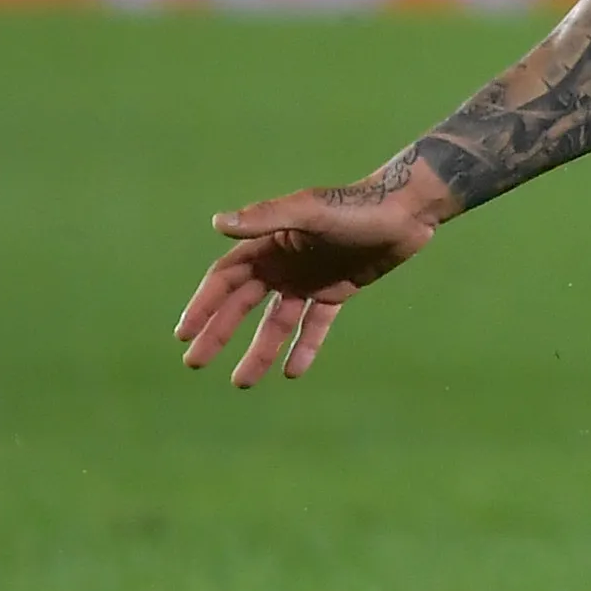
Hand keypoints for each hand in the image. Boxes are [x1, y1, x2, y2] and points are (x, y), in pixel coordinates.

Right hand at [173, 180, 445, 388]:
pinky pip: (314, 324)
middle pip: (242, 304)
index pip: (225, 279)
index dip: (203, 305)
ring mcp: (309, 279)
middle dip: (218, 333)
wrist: (407, 210)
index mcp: (270, 244)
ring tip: (242, 382)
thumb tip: (219, 222)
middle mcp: (284, 264)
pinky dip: (304, 346)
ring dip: (259, 350)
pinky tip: (292, 373)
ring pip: (276, 321)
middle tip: (195, 364)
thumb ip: (267, 217)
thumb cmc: (357, 208)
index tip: (183, 334)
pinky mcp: (337, 290)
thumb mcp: (310, 211)